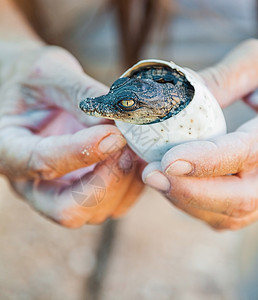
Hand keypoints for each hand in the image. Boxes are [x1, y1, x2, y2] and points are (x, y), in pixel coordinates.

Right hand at [0, 43, 143, 226]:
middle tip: (128, 148)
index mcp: (9, 149)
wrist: (33, 93)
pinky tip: (139, 155)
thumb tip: (119, 119)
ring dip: (124, 183)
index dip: (80, 152)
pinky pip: (114, 203)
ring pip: (96, 212)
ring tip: (137, 146)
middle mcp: (35, 181)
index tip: (113, 133)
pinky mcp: (86, 188)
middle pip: (69, 209)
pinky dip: (133, 184)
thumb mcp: (50, 73)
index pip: (42, 163)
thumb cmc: (34, 81)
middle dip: (105, 182)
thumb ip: (82, 95)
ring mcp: (63, 189)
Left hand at [142, 39, 257, 229]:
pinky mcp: (247, 202)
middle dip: (188, 191)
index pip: (244, 155)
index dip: (206, 161)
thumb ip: (223, 78)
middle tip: (150, 174)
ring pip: (224, 214)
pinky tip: (168, 183)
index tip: (168, 160)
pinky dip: (189, 203)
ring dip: (183, 199)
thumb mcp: (255, 68)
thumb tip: (175, 96)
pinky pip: (218, 215)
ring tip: (153, 176)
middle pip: (237, 200)